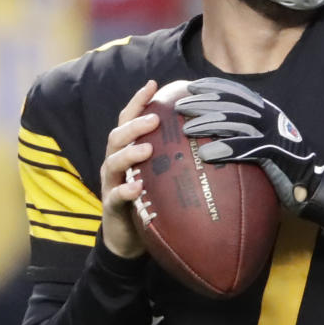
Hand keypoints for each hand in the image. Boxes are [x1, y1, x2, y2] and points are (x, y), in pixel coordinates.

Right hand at [100, 79, 160, 257]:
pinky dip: (125, 191)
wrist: (128, 240)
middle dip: (135, 125)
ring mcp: (111, 184)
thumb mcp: (163, 176)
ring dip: (130, 153)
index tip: (153, 84)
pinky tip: (137, 188)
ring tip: (147, 149)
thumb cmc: (149, 202)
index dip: (138, 101)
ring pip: (113, 162)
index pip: (128, 120)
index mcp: (126, 151)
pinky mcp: (111, 207)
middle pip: (118, 136)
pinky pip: (115, 196)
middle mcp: (115, 163)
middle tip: (155, 119)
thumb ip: (175, 158)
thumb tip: (213, 140)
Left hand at [176, 77, 323, 211]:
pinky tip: (206, 154)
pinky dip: (225, 149)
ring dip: (208, 123)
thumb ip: (246, 132)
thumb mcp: (265, 142)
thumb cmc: (284, 166)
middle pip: (231, 103)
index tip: (192, 86)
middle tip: (180, 106)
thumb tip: (215, 131)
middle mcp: (269, 117)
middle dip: (203, 102)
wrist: (312, 183)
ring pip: (235, 122)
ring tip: (187, 128)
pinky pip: (245, 148)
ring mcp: (273, 133)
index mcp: (266, 111)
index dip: (214, 86)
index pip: (237, 92)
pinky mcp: (274, 152)